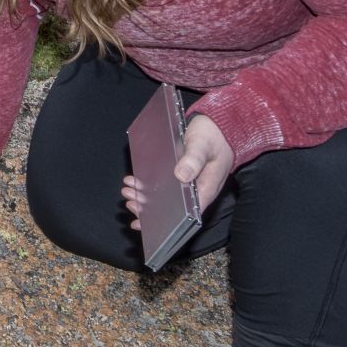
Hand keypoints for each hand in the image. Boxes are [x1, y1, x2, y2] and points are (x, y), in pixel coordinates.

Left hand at [122, 113, 240, 225]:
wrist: (218, 123)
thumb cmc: (214, 135)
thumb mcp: (203, 145)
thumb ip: (194, 160)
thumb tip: (181, 176)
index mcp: (207, 189)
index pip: (188, 214)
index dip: (168, 222)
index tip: (148, 223)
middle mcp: (197, 190)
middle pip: (173, 208)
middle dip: (150, 208)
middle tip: (131, 203)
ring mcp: (188, 182)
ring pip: (166, 197)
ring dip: (146, 197)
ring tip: (128, 192)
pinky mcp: (181, 173)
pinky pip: (164, 184)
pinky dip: (148, 185)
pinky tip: (134, 182)